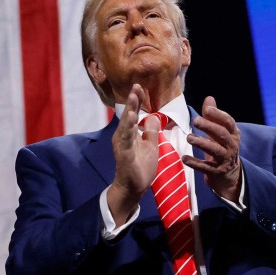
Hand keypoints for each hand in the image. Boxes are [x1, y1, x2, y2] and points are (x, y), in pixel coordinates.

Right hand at [107, 84, 158, 223]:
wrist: (134, 188)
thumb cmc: (140, 167)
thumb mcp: (151, 145)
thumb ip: (151, 131)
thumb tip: (153, 116)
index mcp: (129, 133)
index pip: (133, 113)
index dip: (136, 100)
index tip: (140, 87)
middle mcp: (123, 136)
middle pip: (127, 115)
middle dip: (132, 101)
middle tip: (136, 86)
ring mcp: (122, 145)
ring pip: (125, 125)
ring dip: (130, 111)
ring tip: (134, 98)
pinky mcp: (123, 154)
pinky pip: (126, 140)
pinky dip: (128, 129)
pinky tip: (132, 120)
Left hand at [185, 96, 241, 200]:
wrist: (229, 176)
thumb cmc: (222, 149)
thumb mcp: (220, 133)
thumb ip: (213, 116)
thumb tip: (209, 98)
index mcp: (233, 134)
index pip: (228, 122)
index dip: (219, 115)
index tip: (207, 110)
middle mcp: (231, 146)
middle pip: (222, 134)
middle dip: (209, 127)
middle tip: (195, 120)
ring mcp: (225, 160)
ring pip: (215, 150)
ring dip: (202, 143)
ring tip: (189, 137)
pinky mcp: (217, 172)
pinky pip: (206, 167)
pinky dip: (195, 163)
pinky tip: (184, 158)